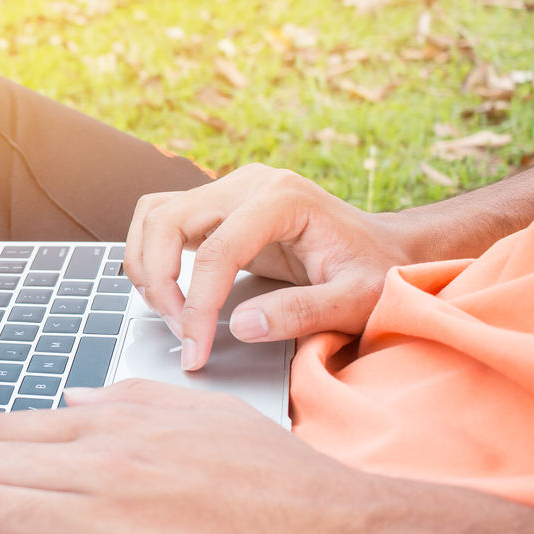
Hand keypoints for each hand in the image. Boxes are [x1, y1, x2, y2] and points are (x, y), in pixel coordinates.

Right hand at [124, 163, 413, 369]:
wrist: (386, 247)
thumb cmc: (376, 271)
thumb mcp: (354, 299)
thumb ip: (301, 313)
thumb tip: (242, 326)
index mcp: (282, 198)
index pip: (216, 252)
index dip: (198, 306)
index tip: (195, 350)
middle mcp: (249, 184)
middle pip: (166, 221)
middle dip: (158, 282)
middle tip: (178, 331)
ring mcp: (230, 190)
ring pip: (154, 215)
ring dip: (147, 266)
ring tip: (170, 313)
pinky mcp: (219, 206)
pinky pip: (164, 219)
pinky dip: (153, 254)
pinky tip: (168, 290)